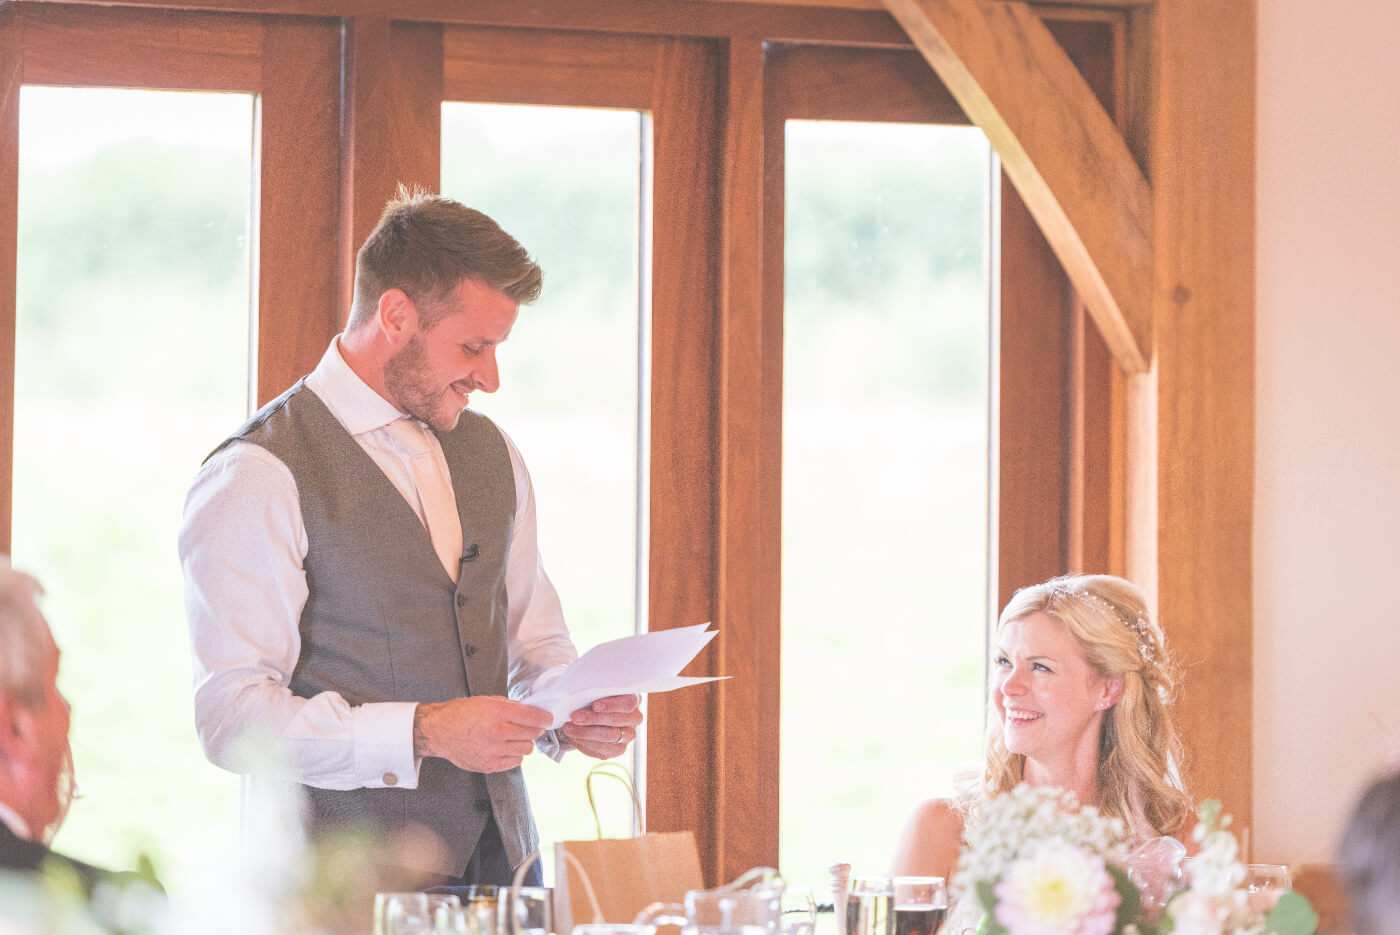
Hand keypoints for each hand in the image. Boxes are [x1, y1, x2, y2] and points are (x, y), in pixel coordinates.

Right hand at [413, 696, 552, 772]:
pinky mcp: (490, 765)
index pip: (534, 717)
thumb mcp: (487, 701)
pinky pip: (516, 762)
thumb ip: (510, 706)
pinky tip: (505, 748)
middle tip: (529, 726)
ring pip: (526, 749)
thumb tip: (530, 711)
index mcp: (498, 713)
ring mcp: (493, 751)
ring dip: (524, 742)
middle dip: (534, 729)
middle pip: (533, 734)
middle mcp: (497, 732)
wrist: (439, 731)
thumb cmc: (461, 714)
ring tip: (513, 737)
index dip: (544, 718)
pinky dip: (514, 755)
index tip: (547, 718)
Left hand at [561, 694, 642, 759]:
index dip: (612, 705)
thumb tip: (580, 696)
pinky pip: (604, 749)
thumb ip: (594, 692)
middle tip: (575, 717)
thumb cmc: (594, 699)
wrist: (590, 717)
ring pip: (610, 736)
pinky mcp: (618, 749)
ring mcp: (628, 735)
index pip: (629, 702)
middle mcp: (634, 718)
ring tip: (568, 727)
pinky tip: (574, 736)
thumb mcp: (595, 692)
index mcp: (633, 699)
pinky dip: (586, 743)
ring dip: (586, 732)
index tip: (594, 705)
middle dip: (593, 719)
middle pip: (618, 720)